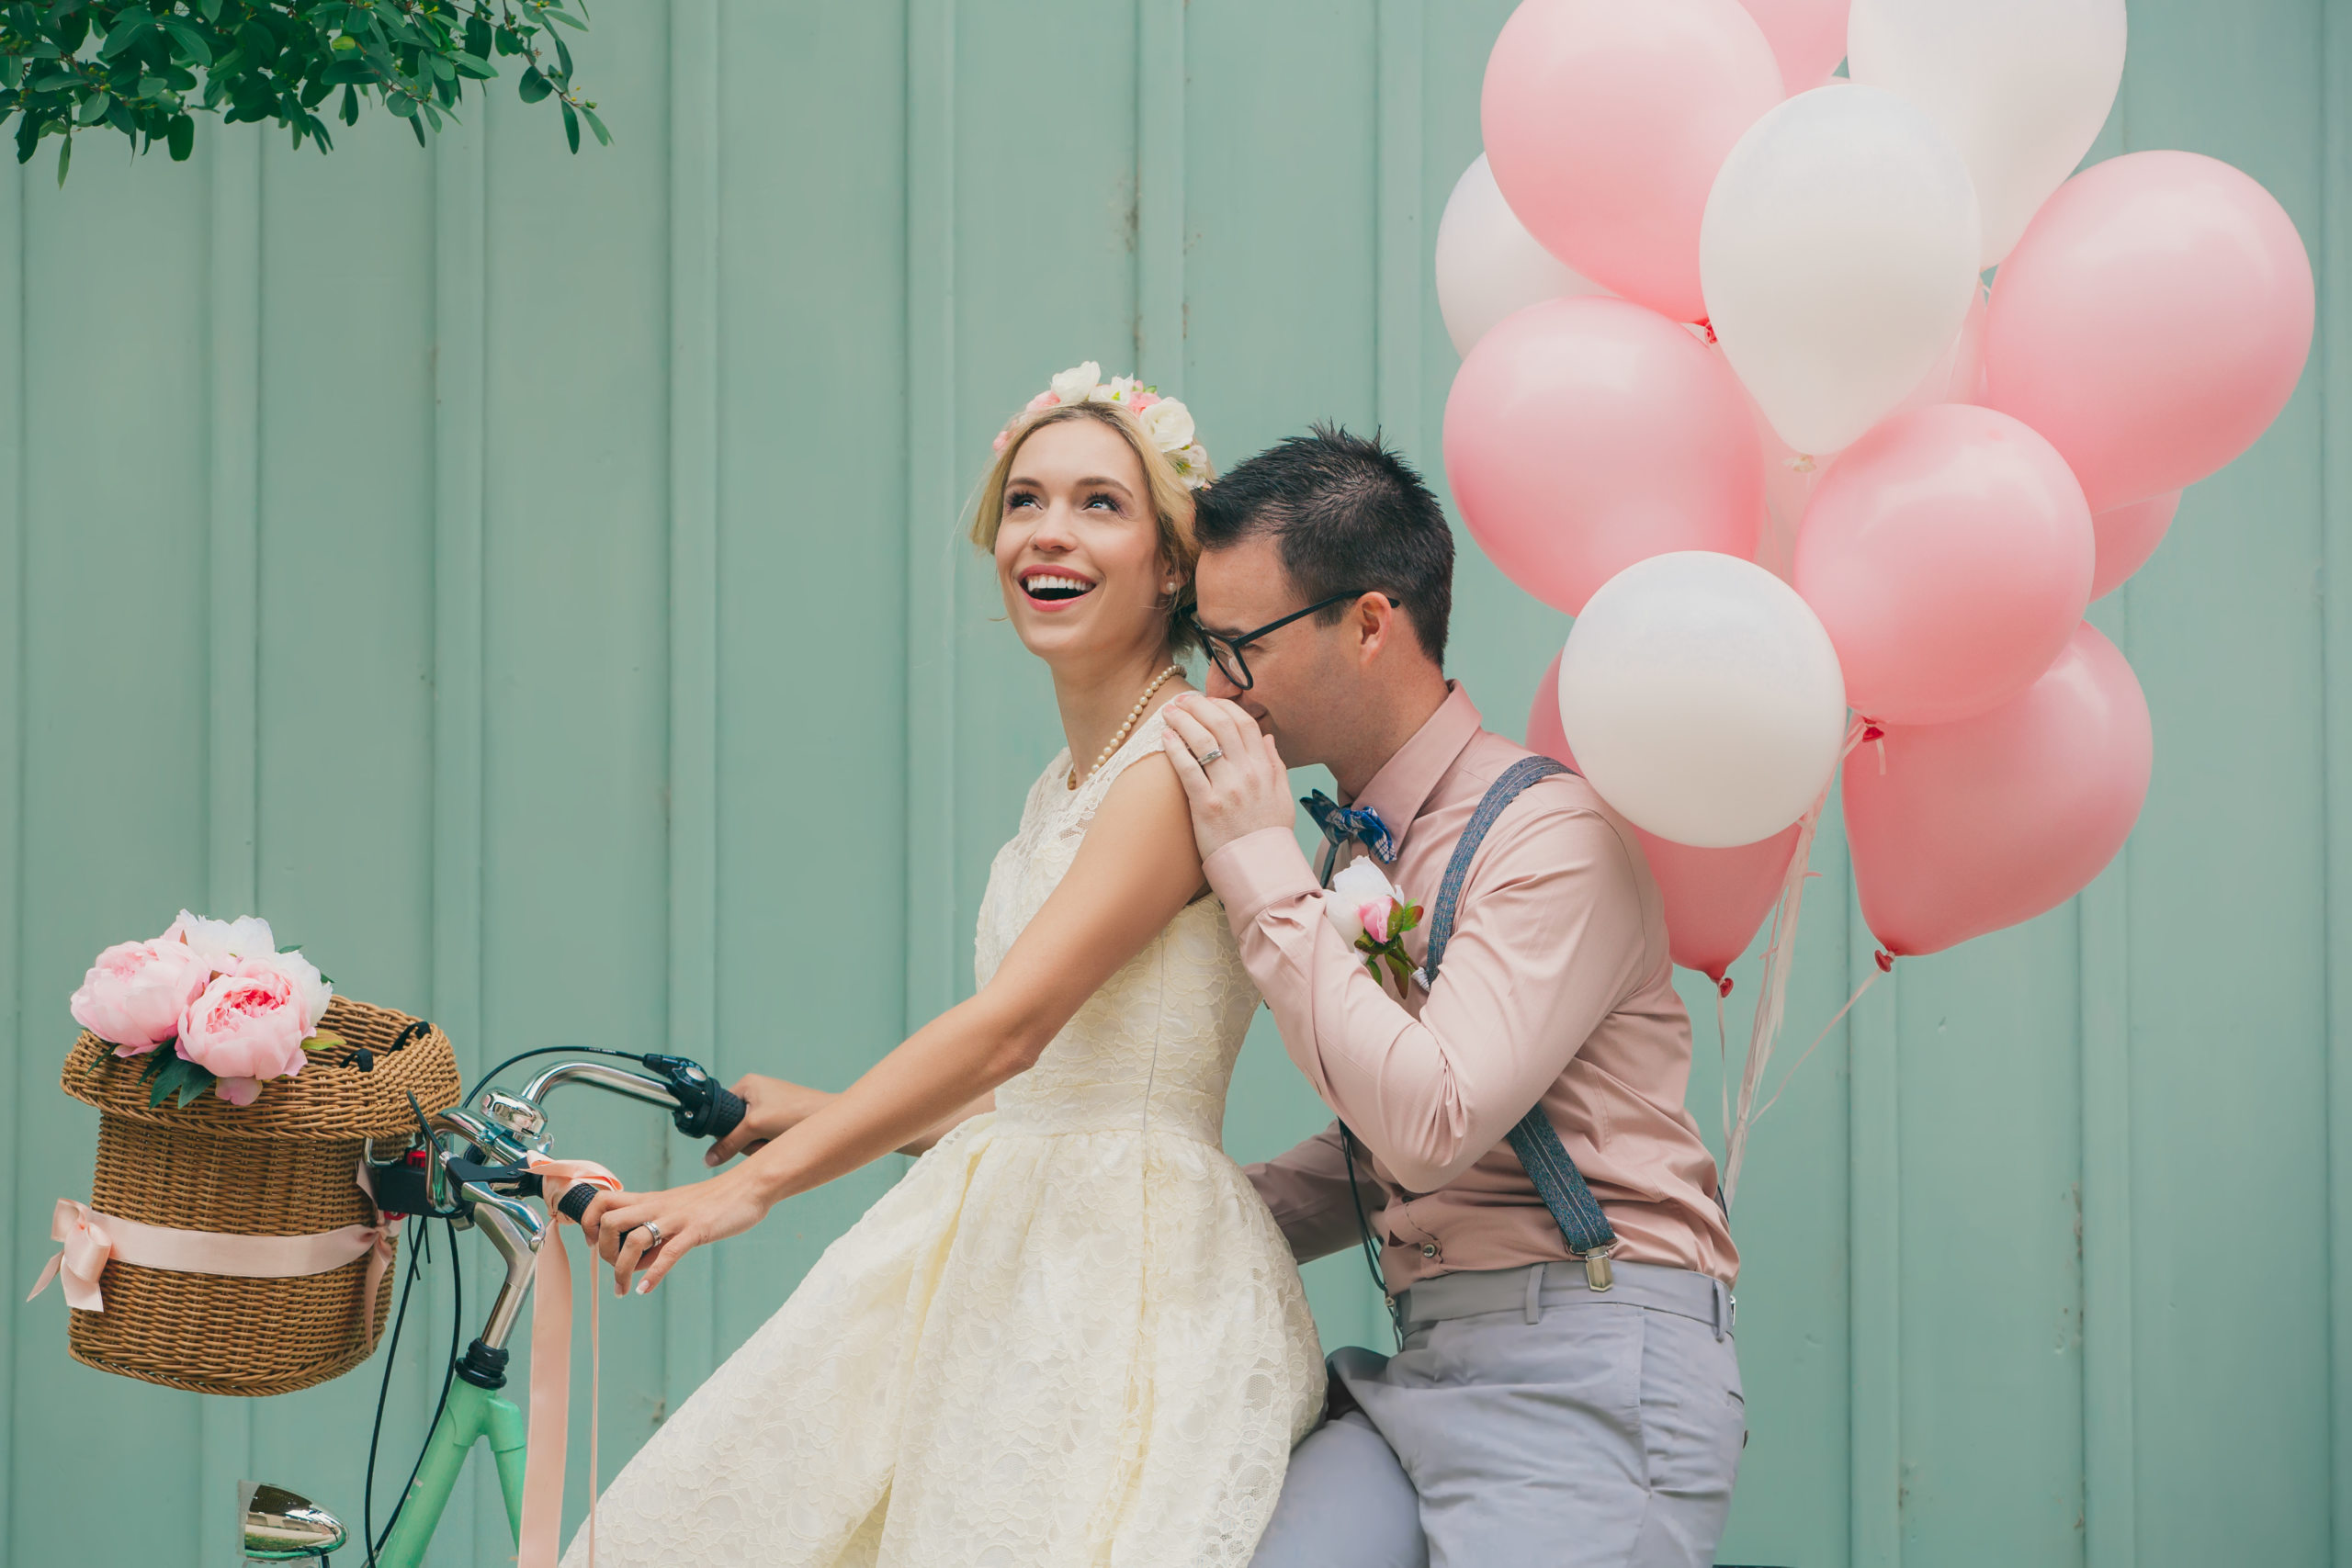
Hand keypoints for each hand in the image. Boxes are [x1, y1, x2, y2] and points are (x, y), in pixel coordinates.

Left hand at [579, 1169, 770, 1295]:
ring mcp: (676, 1218)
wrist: (750, 1185)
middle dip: (601, 1251)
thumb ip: (656, 1233)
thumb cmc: (715, 1200)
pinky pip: (668, 1254)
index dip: (588, 1223)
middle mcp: (657, 1206)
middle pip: (608, 1221)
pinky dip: (653, 1276)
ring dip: (622, 1271)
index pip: (602, 1201)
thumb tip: (637, 1263)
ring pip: (633, 1240)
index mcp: (650, 1199)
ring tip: (624, 1289)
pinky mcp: (696, 1230)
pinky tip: (646, 1290)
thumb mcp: (678, 1211)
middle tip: (612, 1268)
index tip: (593, 1244)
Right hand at [704, 1073, 831, 1165]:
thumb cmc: (796, 1113)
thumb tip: (708, 1159)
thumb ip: (729, 1143)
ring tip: (776, 1140)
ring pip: (750, 1137)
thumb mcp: (756, 1127)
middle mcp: (756, 1093)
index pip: (720, 1111)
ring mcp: (769, 1108)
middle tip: (763, 1140)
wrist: (830, 1118)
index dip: (725, 1129)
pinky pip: (764, 1138)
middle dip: (747, 1141)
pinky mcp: (780, 1121)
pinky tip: (782, 1143)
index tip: (739, 1138)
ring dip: (760, 1145)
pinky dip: (771, 1145)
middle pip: (735, 1128)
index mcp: (746, 1085)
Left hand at [1161, 695, 1293, 860]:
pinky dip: (1175, 748)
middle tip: (1181, 700)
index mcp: (1265, 768)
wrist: (1260, 869)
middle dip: (1198, 706)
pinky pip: (1188, 768)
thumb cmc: (1268, 835)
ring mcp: (1227, 789)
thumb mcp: (1282, 797)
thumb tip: (1267, 738)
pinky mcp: (1206, 806)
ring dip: (1183, 721)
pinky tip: (1165, 737)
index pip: (1245, 724)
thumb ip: (1276, 764)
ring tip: (1168, 712)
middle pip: (1221, 725)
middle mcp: (1247, 773)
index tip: (1208, 701)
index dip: (1224, 707)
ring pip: (1203, 741)